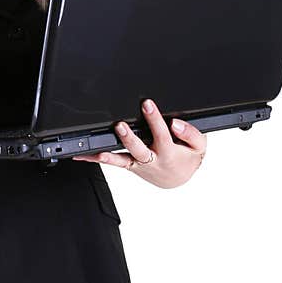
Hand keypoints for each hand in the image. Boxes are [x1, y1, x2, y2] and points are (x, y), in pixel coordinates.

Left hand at [72, 98, 206, 188]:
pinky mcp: (129, 165)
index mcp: (168, 152)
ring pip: (122, 159)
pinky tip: (82, 155)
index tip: (147, 104)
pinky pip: (113, 162)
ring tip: (97, 151)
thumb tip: (175, 123)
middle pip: (139, 149)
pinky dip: (97, 158)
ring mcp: (138, 163)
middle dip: (129, 138)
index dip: (154, 119)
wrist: (179, 178)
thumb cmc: (187, 157)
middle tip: (120, 126)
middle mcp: (152, 159)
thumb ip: (191, 133)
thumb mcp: (199, 146)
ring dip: (109, 155)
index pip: (161, 133)